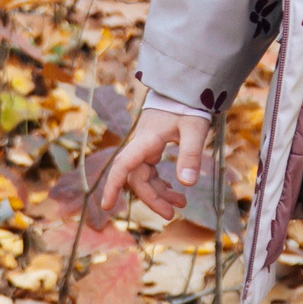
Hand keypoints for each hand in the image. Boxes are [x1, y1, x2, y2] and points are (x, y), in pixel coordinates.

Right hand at [93, 107, 208, 219]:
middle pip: (137, 178)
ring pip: (145, 177)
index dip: (114, 185)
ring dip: (159, 192)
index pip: (124, 165)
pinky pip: (151, 171)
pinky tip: (174, 192)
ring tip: (180, 205)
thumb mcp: (194, 128)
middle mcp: (141, 145)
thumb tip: (187, 184)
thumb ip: (191, 154)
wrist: (183, 88)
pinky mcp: (152, 147)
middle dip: (151, 198)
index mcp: (146, 140)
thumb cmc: (187, 105)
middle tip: (171, 214)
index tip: (108, 205)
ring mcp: (145, 147)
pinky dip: (161, 183)